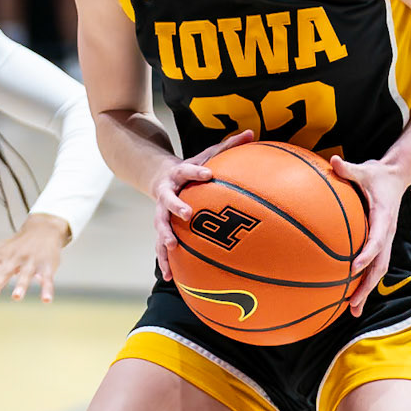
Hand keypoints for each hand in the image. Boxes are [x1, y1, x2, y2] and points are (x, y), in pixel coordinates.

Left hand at [0, 212, 70, 302]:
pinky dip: (47, 290)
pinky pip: (47, 280)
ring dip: (21, 286)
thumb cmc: (13, 246)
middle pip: (5, 272)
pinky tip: (47, 300)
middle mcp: (14, 259)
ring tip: (16, 297)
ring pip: (26, 276)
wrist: (43, 230)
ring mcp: (31, 263)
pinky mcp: (46, 267)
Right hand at [152, 131, 254, 280]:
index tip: (207, 174)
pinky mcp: (161, 229)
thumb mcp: (206, 155)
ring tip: (171, 250)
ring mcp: (160, 213)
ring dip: (164, 239)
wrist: (158, 177)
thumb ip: (227, 146)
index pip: (187, 170)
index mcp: (178, 175)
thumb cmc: (191, 168)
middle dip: (176, 207)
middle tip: (187, 215)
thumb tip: (251, 132)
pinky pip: (162, 247)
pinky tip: (171, 278)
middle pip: (168, 201)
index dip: (196, 171)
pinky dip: (165, 262)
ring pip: (160, 228)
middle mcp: (166, 194)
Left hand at [329, 153, 405, 315]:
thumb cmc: (377, 174)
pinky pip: (372, 267)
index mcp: (384, 218)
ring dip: (366, 291)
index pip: (378, 240)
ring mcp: (385, 242)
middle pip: (379, 266)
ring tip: (352, 311)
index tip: (354, 267)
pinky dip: (363, 283)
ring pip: (377, 271)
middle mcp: (387, 234)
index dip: (367, 254)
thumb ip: (348, 168)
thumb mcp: (365, 168)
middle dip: (366, 286)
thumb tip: (333, 160)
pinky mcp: (380, 244)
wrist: (396, 177)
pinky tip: (349, 297)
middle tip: (352, 303)